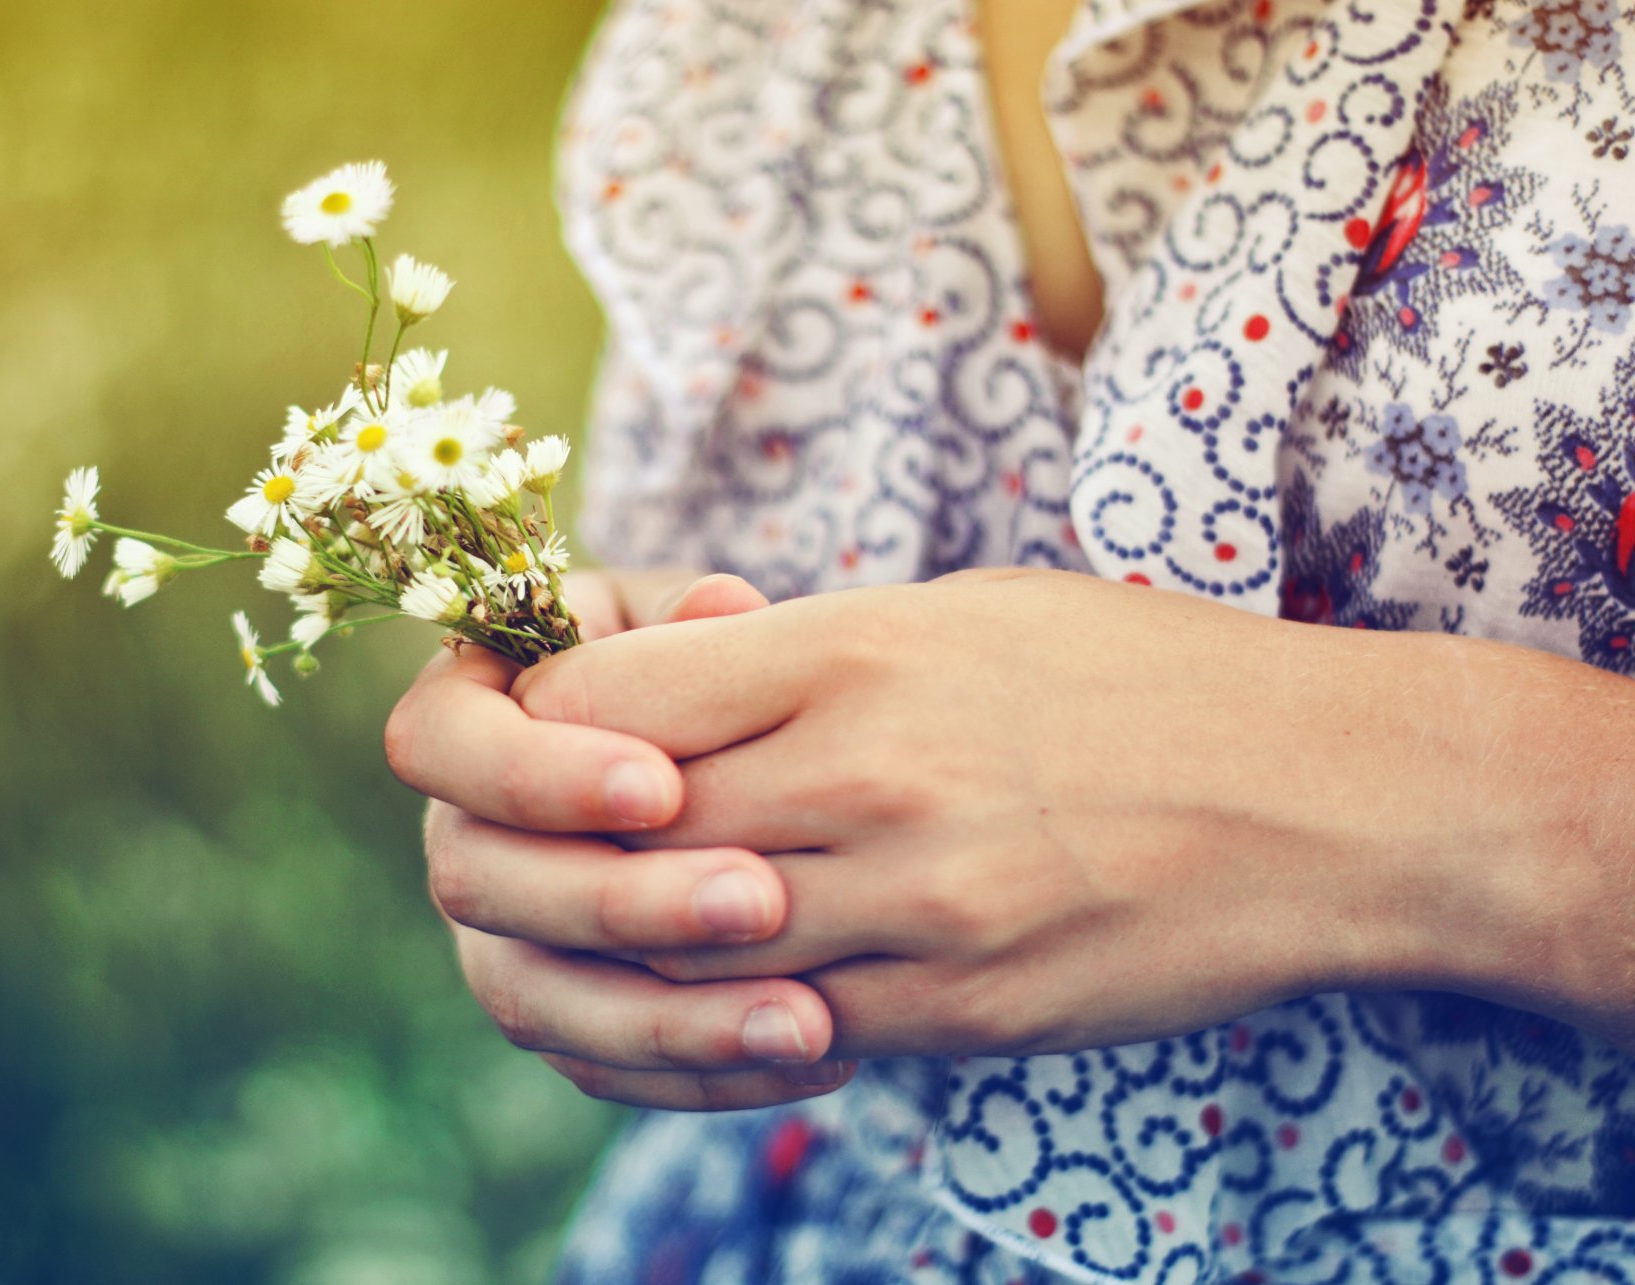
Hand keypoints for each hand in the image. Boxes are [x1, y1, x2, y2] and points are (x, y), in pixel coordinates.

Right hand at [386, 567, 859, 1110]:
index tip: (663, 785)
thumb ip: (699, 623)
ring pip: (534, 998)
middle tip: (760, 899)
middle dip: (618, 900)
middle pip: (480, 884)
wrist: (741, 749)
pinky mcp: (558, 1015)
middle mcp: (460, 832)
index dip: (535, 774)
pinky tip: (819, 1054)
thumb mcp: (701, 622)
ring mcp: (497, 934)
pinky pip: (602, 1066)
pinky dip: (704, 1071)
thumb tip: (723, 609)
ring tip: (806, 1019)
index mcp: (465, 713)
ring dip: (667, 1019)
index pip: (440, 745)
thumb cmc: (705, 659)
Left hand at [510, 567, 1600, 1065]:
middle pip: (620, 834)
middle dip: (560, 844)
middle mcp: (866, 779)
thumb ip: (802, 656)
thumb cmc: (1141, 677)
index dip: (547, 725)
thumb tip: (664, 692)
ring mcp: (913, 909)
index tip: (555, 735)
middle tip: (546, 845)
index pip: (610, 703)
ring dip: (627, 944)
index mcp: (855, 650)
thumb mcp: (963, 612)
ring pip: (684, 951)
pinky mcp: (959, 1009)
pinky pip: (787, 1031)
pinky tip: (725, 990)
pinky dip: (726, 1017)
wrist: (1329, 799)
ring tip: (615, 925)